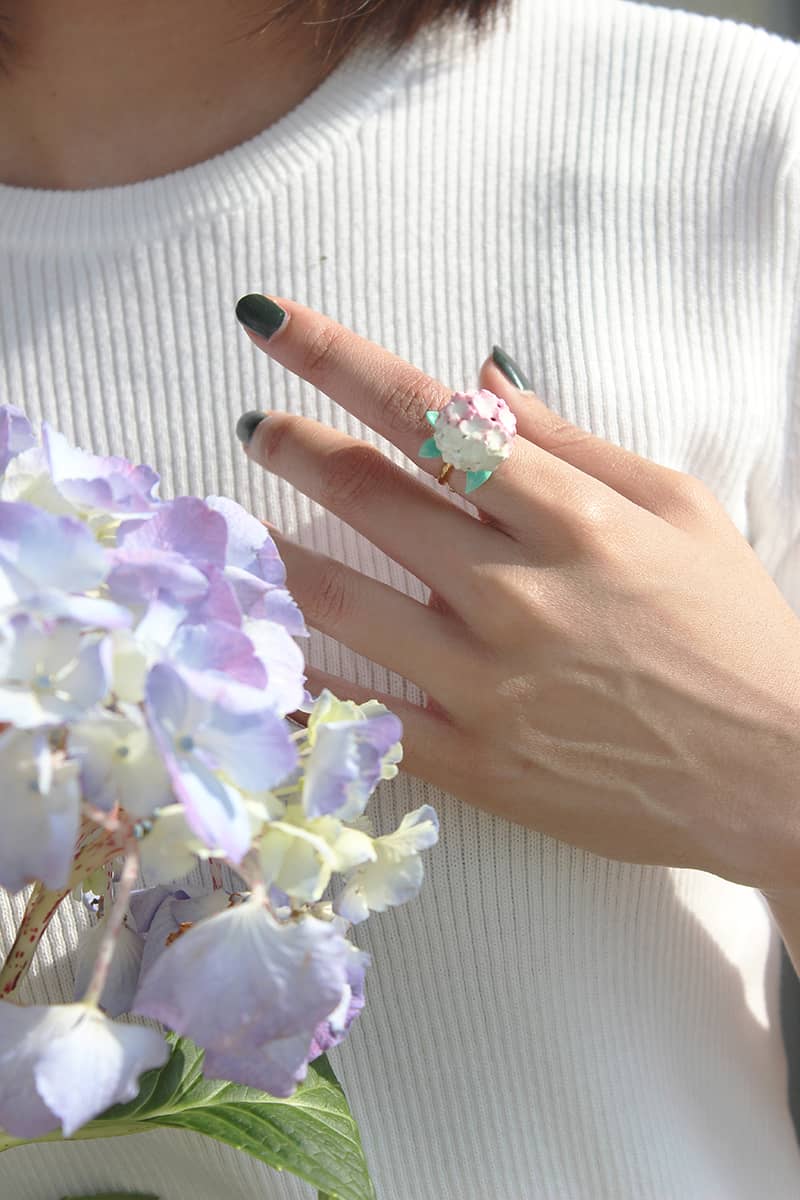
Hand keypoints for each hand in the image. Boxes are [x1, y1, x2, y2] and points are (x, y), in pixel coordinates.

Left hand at [234, 293, 799, 890]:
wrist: (778, 772)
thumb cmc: (736, 630)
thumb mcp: (677, 507)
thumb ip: (571, 441)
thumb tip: (480, 376)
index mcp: (569, 517)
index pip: (427, 416)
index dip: (336, 360)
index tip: (269, 325)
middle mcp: (515, 592)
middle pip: (369, 496)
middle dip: (294, 445)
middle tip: (257, 428)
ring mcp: (487, 683)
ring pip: (342, 602)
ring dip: (270, 552)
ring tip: (231, 528)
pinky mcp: (475, 761)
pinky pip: (362, 719)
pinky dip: (299, 685)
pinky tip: (252, 655)